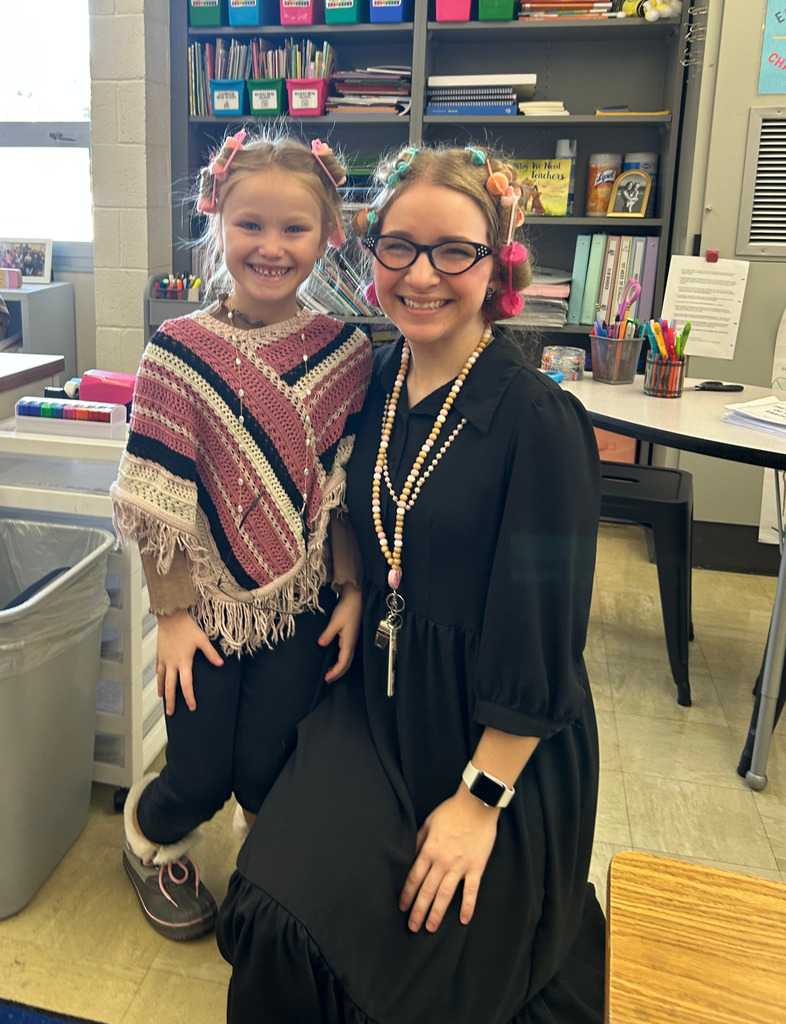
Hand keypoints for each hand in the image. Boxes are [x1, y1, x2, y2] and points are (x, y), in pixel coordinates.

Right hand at [155, 609, 223, 714]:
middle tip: (171, 713)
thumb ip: (211, 653)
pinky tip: (158, 679)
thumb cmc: (188, 627)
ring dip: (162, 690)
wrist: (171, 617)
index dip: (189, 697)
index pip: (186, 685)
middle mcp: (172, 664)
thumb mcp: (202, 640)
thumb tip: (221, 664)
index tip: (192, 707)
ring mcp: (164, 659)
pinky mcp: (159, 653)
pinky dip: (158, 676)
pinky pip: (158, 668)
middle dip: (171, 701)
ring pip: (161, 679)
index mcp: (183, 662)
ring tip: (162, 699)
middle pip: (170, 687)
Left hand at [318, 582, 361, 682]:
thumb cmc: (347, 609)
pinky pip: (346, 653)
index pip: (342, 662)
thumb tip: (320, 644)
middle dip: (337, 673)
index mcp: (348, 642)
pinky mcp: (350, 637)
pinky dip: (340, 661)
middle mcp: (351, 644)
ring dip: (339, 668)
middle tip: (327, 680)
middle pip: (346, 664)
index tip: (327, 678)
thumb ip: (328, 634)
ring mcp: (352, 641)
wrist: (356, 599)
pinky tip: (334, 660)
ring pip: (347, 660)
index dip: (335, 672)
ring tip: (330, 673)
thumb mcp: (335, 621)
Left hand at [399, 786, 498, 932]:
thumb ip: (419, 841)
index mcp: (429, 850)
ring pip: (445, 894)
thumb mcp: (428, 822)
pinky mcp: (476, 867)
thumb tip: (410, 856)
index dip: (407, 895)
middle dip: (418, 910)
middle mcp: (442, 862)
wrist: (476, 804)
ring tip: (430, 928)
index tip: (402, 908)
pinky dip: (468, 906)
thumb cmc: (451, 811)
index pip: (414, 878)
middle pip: (427, 890)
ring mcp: (460, 866)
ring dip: (437, 913)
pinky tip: (464, 920)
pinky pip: (471, 891)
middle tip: (412, 927)